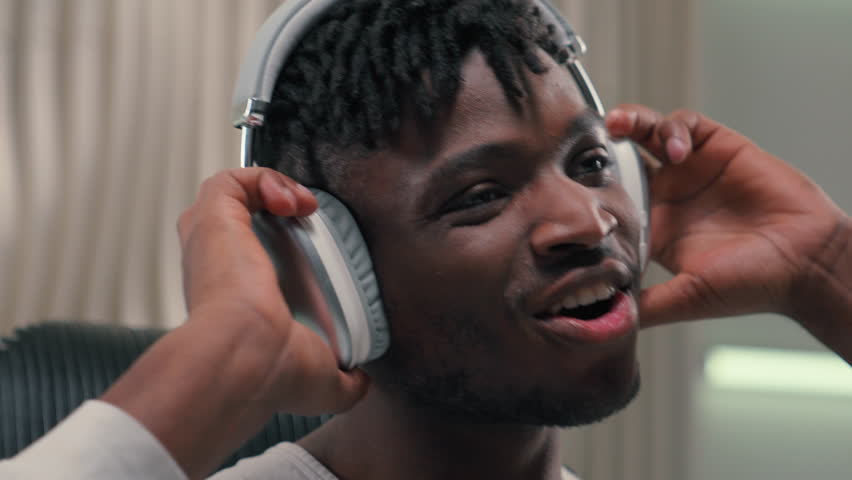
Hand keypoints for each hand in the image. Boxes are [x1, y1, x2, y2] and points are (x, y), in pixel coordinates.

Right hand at [176, 167, 368, 413]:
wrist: (249, 358)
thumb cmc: (272, 374)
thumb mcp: (322, 381)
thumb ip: (345, 379)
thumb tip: (360, 381)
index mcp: (234, 302)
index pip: (246, 260)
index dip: (279, 244)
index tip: (314, 249)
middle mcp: (215, 269)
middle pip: (232, 221)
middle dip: (271, 208)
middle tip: (304, 218)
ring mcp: (210, 242)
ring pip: (228, 194)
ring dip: (271, 188)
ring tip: (303, 205)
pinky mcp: (213, 218)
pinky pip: (230, 181)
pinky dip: (263, 178)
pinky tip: (293, 200)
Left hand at [606, 105, 848, 328]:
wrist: (808, 262)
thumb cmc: (752, 285)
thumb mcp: (688, 297)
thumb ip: (647, 305)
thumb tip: (605, 321)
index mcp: (652, 227)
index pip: (607, 200)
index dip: (587, 189)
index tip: (569, 185)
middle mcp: (666, 195)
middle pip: (619, 159)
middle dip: (600, 146)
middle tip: (584, 142)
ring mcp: (690, 169)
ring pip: (645, 132)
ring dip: (630, 123)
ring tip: (621, 127)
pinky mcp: (718, 147)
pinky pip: (684, 124)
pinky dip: (674, 128)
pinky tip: (679, 149)